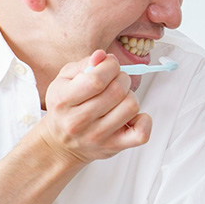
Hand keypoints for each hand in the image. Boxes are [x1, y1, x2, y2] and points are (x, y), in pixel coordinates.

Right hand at [38, 50, 152, 165]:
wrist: (60, 144)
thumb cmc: (65, 107)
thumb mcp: (65, 80)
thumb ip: (85, 64)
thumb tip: (103, 56)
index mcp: (63, 100)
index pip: (97, 80)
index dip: (110, 66)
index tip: (110, 65)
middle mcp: (78, 121)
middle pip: (117, 91)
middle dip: (122, 78)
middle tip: (116, 81)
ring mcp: (97, 136)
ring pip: (131, 107)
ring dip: (130, 97)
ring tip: (119, 99)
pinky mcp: (113, 147)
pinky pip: (141, 133)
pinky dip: (143, 120)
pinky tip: (131, 116)